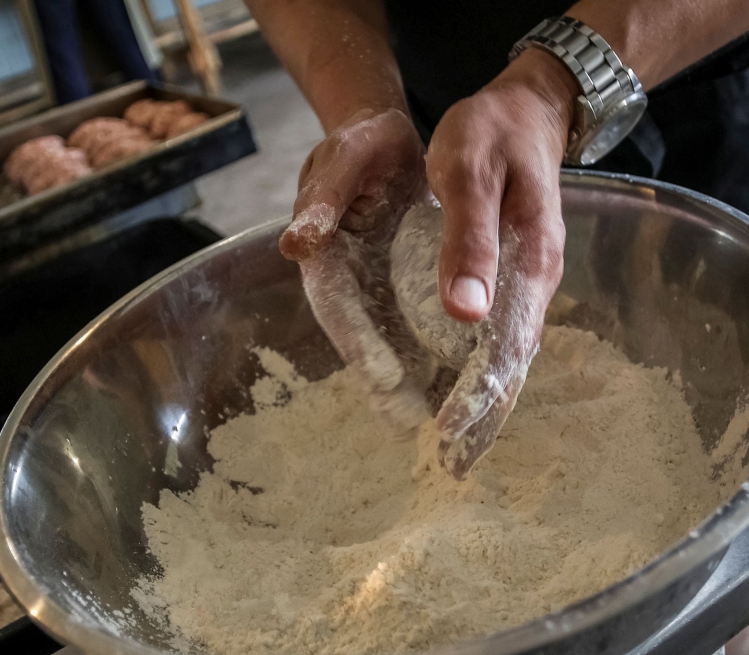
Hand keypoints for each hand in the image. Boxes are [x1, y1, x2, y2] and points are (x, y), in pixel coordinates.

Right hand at [280, 108, 434, 431]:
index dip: (360, 345)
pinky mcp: (395, 283)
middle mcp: (344, 277)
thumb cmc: (360, 144)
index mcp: (323, 252)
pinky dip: (423, 345)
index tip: (387, 382)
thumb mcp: (345, 157)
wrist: (382, 140)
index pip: (338, 308)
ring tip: (433, 412)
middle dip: (383, 377)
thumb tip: (298, 245)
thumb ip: (324, 200)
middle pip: (361, 334)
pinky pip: (408, 319)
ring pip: (384, 334)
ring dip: (404, 371)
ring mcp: (370, 284)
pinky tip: (450, 370)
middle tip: (411, 419)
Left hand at [424, 49, 577, 477]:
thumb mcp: (470, 175)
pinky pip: (501, 333)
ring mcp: (526, 279)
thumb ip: (467, 241)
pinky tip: (463, 388)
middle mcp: (534, 281)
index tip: (453, 439)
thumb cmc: (492, 133)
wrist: (527, 106)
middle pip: (513, 363)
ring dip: (485, 399)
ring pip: (508, 353)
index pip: (507, 349)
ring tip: (457, 444)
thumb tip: (464, 315)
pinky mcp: (513, 274)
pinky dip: (482, 367)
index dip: (481, 397)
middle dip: (485, 415)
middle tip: (454, 466)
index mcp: (528, 263)